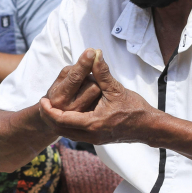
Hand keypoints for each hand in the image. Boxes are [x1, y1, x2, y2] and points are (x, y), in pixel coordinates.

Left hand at [39, 50, 155, 144]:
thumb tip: (94, 53)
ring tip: (51, 108)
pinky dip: (69, 125)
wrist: (149, 126)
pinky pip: (77, 134)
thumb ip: (102, 72)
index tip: (43, 99)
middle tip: (43, 104)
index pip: (62, 119)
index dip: (49, 110)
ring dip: (58, 122)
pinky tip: (67, 114)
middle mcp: (91, 134)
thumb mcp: (116, 88)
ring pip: (68, 133)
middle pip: (60, 129)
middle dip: (49, 117)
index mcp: (93, 123)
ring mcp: (94, 139)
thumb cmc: (134, 108)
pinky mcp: (98, 139)